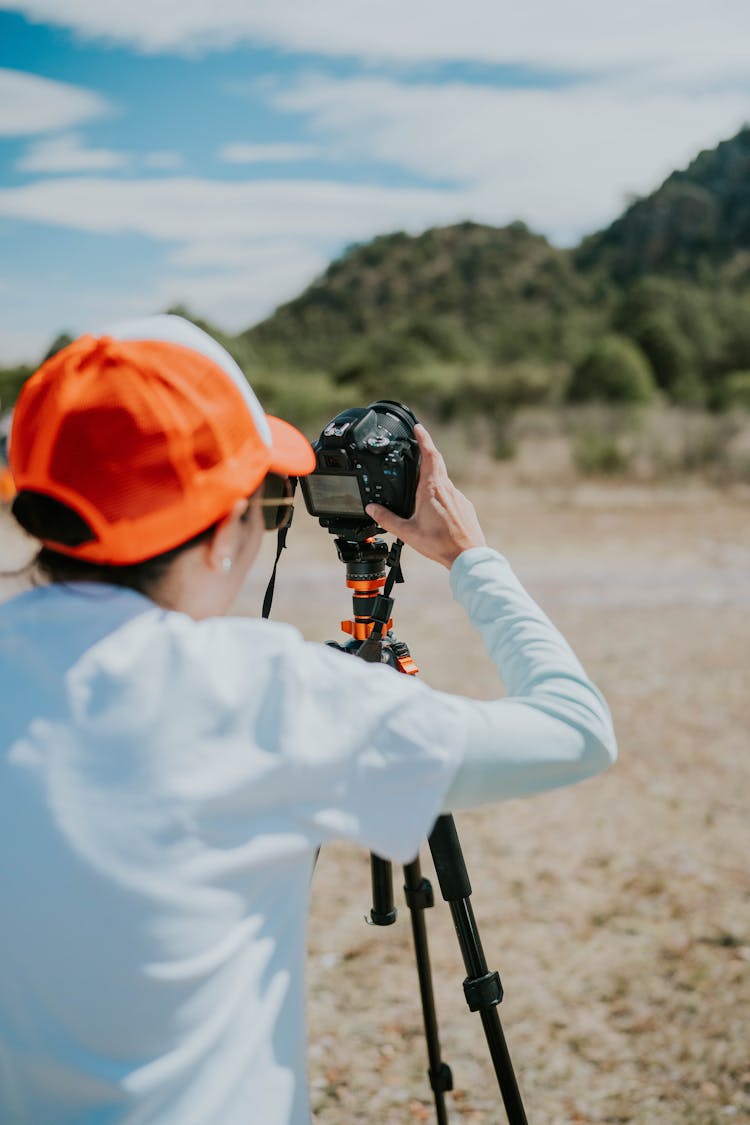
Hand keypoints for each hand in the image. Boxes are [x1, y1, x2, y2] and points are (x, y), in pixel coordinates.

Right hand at [366, 424, 485, 568]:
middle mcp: (447, 488)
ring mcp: (458, 497)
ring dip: (431, 476)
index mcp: (432, 489)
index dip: (423, 438)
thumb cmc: (439, 544)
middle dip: (425, 453)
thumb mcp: (407, 532)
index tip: (418, 427)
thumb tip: (372, 509)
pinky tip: (433, 507)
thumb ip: (387, 519)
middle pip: (436, 463)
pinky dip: (440, 493)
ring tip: (419, 482)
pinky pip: (450, 494)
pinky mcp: (464, 506)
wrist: (468, 556)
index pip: (429, 455)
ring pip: (443, 480)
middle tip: (416, 446)